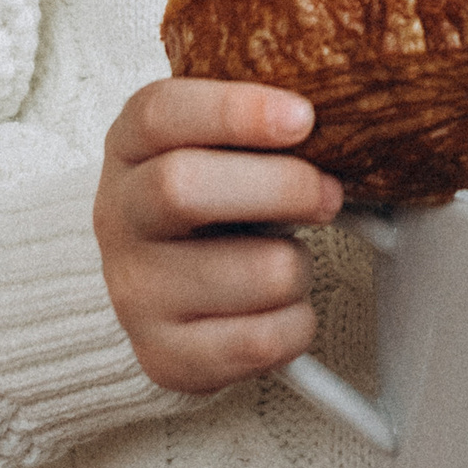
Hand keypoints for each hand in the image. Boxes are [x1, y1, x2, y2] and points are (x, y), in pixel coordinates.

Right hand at [95, 79, 341, 393]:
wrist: (167, 290)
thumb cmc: (214, 202)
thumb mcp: (219, 149)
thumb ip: (263, 129)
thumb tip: (349, 118)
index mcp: (131, 147)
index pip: (159, 113)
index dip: (234, 110)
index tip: (304, 118)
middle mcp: (118, 217)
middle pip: (181, 186)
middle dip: (280, 186)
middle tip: (328, 195)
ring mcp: (135, 292)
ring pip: (251, 272)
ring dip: (298, 265)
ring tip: (287, 260)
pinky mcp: (164, 356)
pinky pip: (261, 340)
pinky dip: (297, 323)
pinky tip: (282, 308)